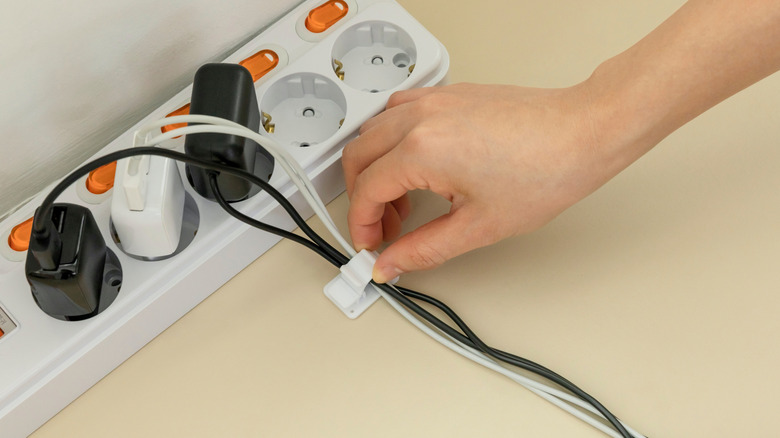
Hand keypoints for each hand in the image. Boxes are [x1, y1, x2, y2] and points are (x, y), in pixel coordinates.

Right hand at [343, 83, 612, 282]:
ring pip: (374, 129)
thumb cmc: (546, 170)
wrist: (585, 132)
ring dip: (375, 166)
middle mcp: (421, 117)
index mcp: (421, 149)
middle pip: (358, 155)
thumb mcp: (478, 226)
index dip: (362, 226)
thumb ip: (424, 249)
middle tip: (383, 229)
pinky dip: (393, 140)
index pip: (366, 191)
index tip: (372, 246)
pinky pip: (400, 111)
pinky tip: (417, 164)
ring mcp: (435, 100)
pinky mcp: (451, 94)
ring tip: (402, 199)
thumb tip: (392, 263)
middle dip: (362, 198)